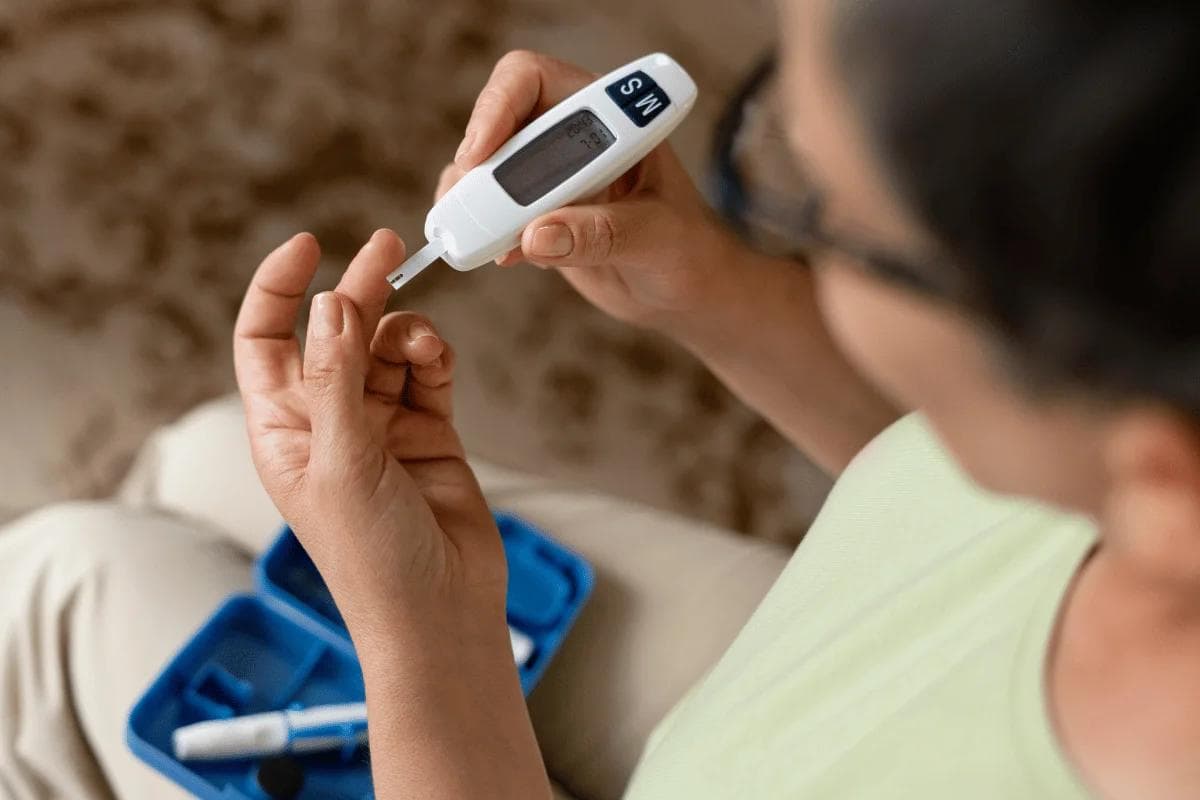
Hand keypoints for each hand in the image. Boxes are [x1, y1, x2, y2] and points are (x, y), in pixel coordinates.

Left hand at [233, 229, 505, 638]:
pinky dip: (435, 357)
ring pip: (389, 348)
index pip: (266, 340)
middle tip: (388, 246)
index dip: (278, 290)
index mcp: (285, 430)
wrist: (440, 612)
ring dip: (407, 333)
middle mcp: (330, 422)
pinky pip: (429, 374)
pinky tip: (439, 358)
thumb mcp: (342, 464)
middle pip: (336, 333)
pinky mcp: (430, 433)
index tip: (308, 246)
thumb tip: (330, 305)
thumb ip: (337, 381)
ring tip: (424, 344)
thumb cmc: (373, 559)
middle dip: (359, 290)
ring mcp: (381, 426)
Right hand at [441, 50, 743, 330]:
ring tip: (478, 240)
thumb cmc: (687, 248)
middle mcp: (569, 136)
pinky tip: (500, 257)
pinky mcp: (533, 216)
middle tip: (472, 209)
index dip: (498, 106)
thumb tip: (536, 235)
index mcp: (606, 114)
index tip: (481, 153)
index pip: (533, 80)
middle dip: (477, 164)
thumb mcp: (655, 237)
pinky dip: (479, 233)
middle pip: (495, 124)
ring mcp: (547, 176)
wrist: (684, 290)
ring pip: (482, 169)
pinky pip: (486, 213)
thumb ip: (601, 233)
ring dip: (469, 202)